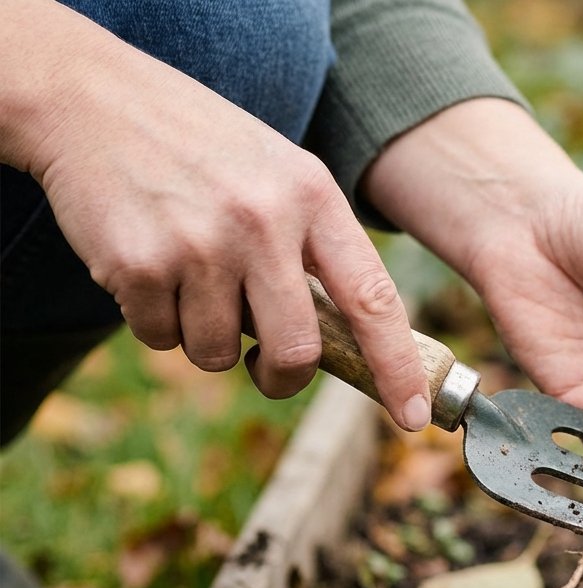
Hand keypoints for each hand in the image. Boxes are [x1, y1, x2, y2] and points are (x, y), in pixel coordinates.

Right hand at [0, 1, 431, 430]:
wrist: (91, 98)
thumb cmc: (201, 148)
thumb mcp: (280, 175)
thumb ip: (315, 248)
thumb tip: (351, 344)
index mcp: (313, 197)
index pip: (373, 298)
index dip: (396, 365)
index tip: (413, 415)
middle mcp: (264, 220)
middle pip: (297, 350)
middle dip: (282, 376)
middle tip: (264, 367)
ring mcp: (200, 243)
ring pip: (217, 353)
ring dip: (203, 336)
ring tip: (188, 274)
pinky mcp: (139, 264)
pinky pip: (160, 338)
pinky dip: (155, 320)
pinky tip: (148, 264)